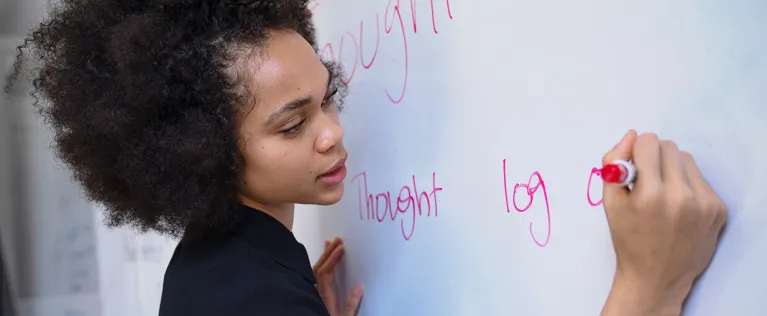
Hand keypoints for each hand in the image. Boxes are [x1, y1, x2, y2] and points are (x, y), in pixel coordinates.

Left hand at [313, 237, 363, 315]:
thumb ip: (351, 305)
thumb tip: (358, 287)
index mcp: (324, 299)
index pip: (325, 273)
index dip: (332, 259)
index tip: (340, 248)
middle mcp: (316, 295)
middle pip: (318, 269)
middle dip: (327, 253)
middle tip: (336, 240)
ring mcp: (313, 296)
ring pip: (314, 273)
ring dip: (322, 258)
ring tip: (328, 246)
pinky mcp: (313, 299)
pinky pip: (314, 278)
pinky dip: (319, 268)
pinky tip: (323, 265)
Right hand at [600, 130, 727, 315]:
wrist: (656, 278)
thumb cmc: (628, 240)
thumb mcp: (609, 203)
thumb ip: (612, 164)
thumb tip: (632, 135)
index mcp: (649, 195)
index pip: (648, 142)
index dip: (636, 152)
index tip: (633, 167)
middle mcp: (680, 196)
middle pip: (668, 146)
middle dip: (654, 157)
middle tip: (647, 180)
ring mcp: (703, 203)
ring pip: (686, 159)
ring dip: (672, 169)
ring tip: (663, 194)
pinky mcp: (718, 209)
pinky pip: (700, 178)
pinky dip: (687, 185)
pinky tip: (678, 207)